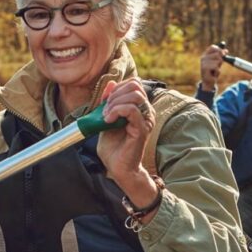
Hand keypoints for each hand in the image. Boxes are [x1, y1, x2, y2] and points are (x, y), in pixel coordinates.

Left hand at [98, 79, 160, 217]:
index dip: (117, 88)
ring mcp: (146, 120)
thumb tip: (110, 84)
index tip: (105, 102)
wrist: (117, 168)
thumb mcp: (107, 119)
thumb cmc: (113, 147)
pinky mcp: (142, 128)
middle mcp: (146, 112)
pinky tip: (108, 120)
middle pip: (135, 86)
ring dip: (115, 102)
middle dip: (115, 95)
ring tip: (106, 116)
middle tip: (105, 110)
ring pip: (134, 95)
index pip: (133, 84)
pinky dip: (116, 111)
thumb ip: (109, 102)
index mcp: (139, 108)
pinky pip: (131, 110)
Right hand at [200, 44, 227, 90]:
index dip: (219, 49)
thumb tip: (226, 50)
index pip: (213, 47)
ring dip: (219, 67)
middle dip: (220, 60)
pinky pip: (216, 67)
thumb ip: (220, 55)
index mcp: (205, 55)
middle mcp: (203, 58)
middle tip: (217, 66)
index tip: (223, 54)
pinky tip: (213, 74)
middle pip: (217, 53)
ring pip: (218, 60)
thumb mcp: (218, 62)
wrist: (208, 82)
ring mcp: (203, 63)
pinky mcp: (205, 68)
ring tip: (214, 70)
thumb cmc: (213, 71)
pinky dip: (217, 71)